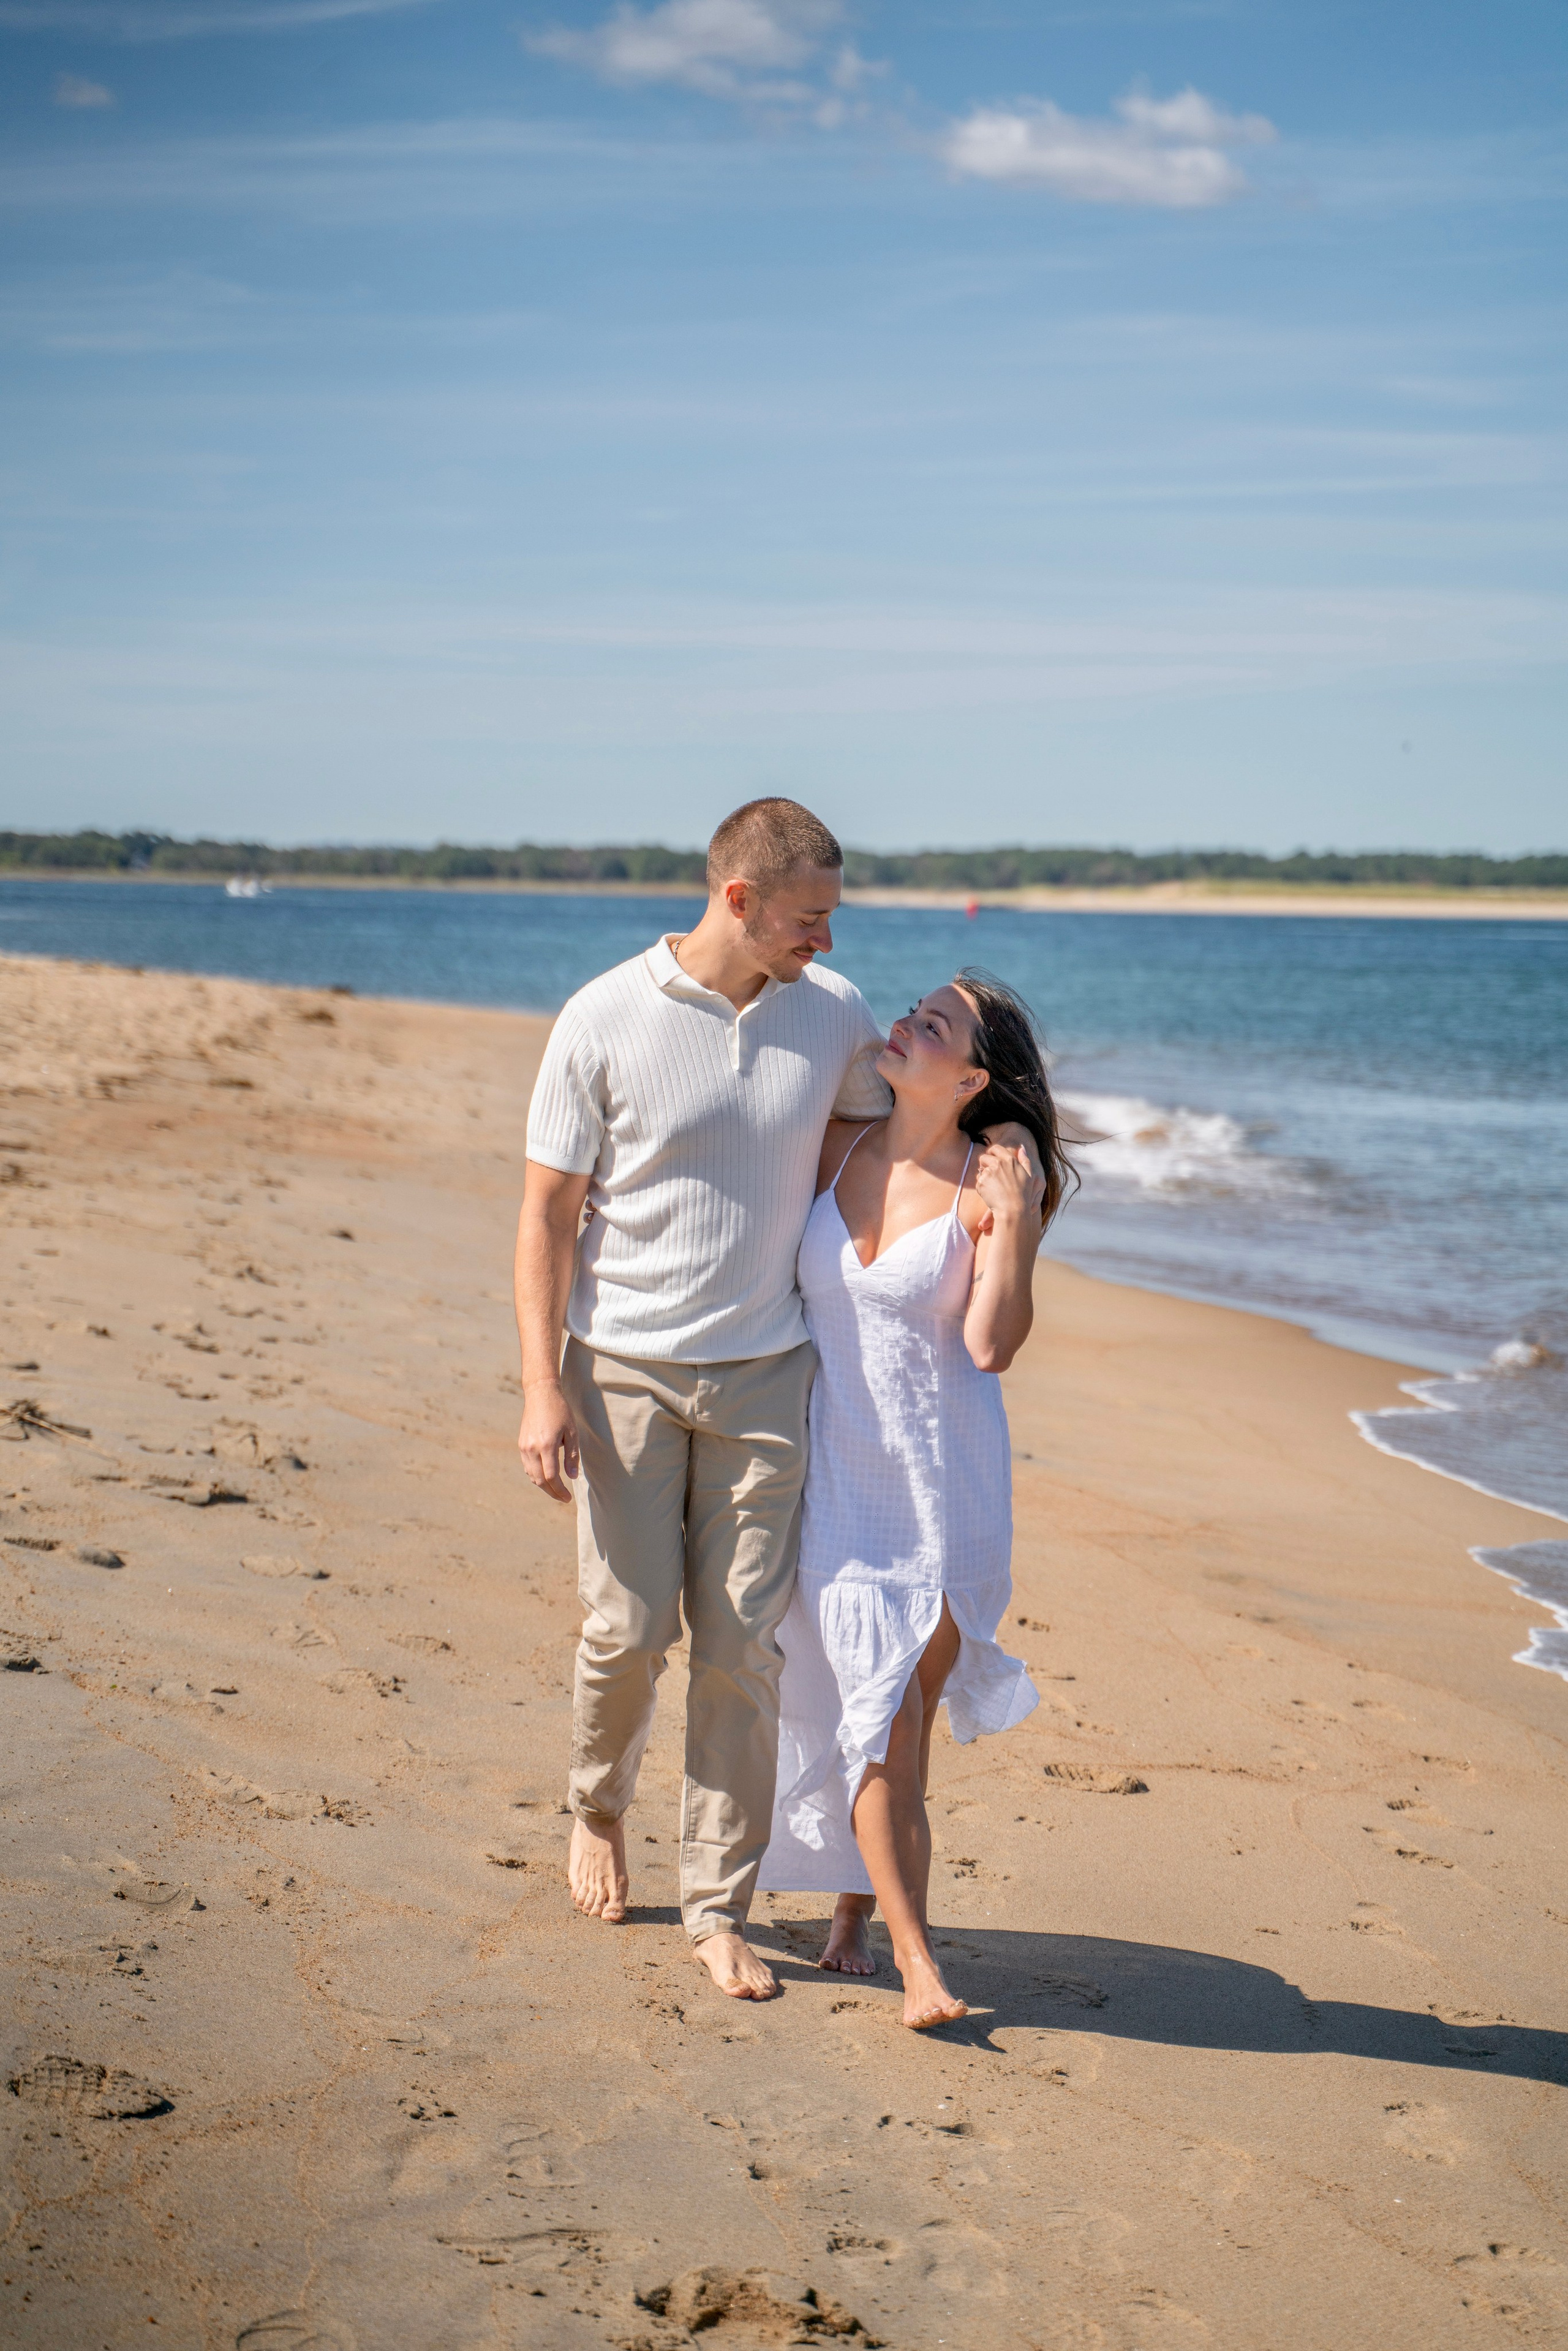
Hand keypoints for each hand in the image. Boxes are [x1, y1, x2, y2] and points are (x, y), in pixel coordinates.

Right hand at [518, 1381, 579, 1503]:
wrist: (540, 1394)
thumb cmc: (560, 1411)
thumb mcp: (572, 1432)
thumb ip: (572, 1456)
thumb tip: (571, 1477)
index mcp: (546, 1446)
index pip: (551, 1477)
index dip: (560, 1491)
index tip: (568, 1498)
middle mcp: (532, 1449)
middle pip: (539, 1480)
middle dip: (552, 1492)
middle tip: (563, 1498)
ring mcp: (524, 1447)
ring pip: (531, 1475)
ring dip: (543, 1486)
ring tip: (556, 1489)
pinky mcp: (521, 1444)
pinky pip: (527, 1466)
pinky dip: (536, 1476)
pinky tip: (546, 1476)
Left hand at [973, 1135, 1045, 1232]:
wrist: (1013, 1210)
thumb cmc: (1024, 1195)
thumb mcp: (1029, 1176)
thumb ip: (1025, 1160)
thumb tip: (1022, 1147)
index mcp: (1010, 1160)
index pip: (996, 1148)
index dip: (991, 1152)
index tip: (990, 1157)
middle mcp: (999, 1163)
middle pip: (984, 1157)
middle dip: (984, 1164)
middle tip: (988, 1174)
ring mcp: (989, 1172)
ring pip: (980, 1170)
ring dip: (983, 1177)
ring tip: (993, 1188)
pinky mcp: (981, 1181)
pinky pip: (978, 1181)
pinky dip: (982, 1187)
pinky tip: (990, 1194)